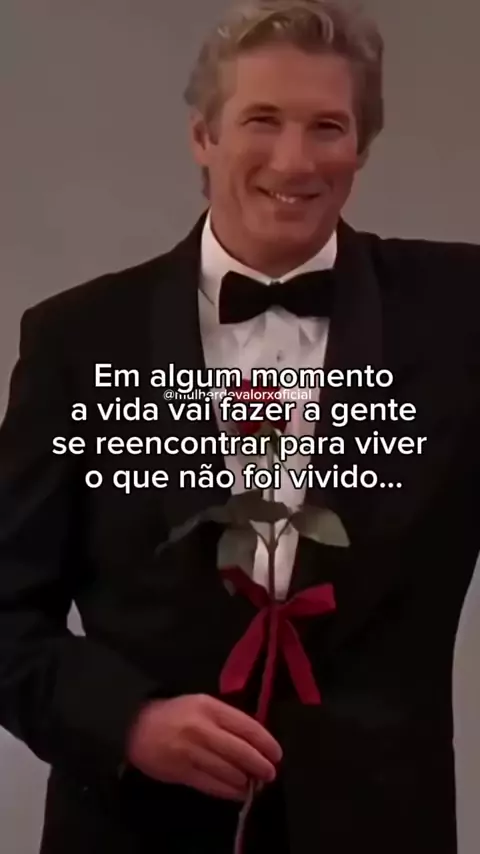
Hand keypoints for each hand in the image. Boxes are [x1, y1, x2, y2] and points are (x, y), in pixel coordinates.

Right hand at [125, 694, 282, 800]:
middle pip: (240, 751)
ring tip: (254, 784)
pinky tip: (237, 792)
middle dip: (260, 765)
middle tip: (270, 774)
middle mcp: (203, 729)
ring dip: (245, 781)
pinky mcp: (182, 772)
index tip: (277, 754)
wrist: (135, 726)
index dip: (266, 742)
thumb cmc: (174, 713)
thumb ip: (225, 719)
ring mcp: (191, 752)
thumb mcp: (201, 704)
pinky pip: (211, 785)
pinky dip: (228, 791)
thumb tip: (254, 739)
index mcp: (210, 707)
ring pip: (228, 771)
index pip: (246, 726)